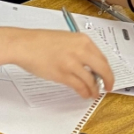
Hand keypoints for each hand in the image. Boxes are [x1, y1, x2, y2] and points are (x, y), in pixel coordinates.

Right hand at [0, 28, 114, 98]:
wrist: (24, 44)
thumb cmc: (40, 42)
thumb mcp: (66, 39)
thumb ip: (80, 49)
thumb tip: (90, 64)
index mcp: (82, 40)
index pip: (102, 57)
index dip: (107, 69)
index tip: (108, 75)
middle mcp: (80, 50)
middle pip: (103, 69)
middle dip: (108, 80)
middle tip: (109, 87)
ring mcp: (72, 63)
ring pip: (91, 80)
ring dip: (95, 89)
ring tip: (94, 94)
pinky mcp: (63, 74)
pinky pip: (80, 86)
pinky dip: (85, 92)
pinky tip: (85, 94)